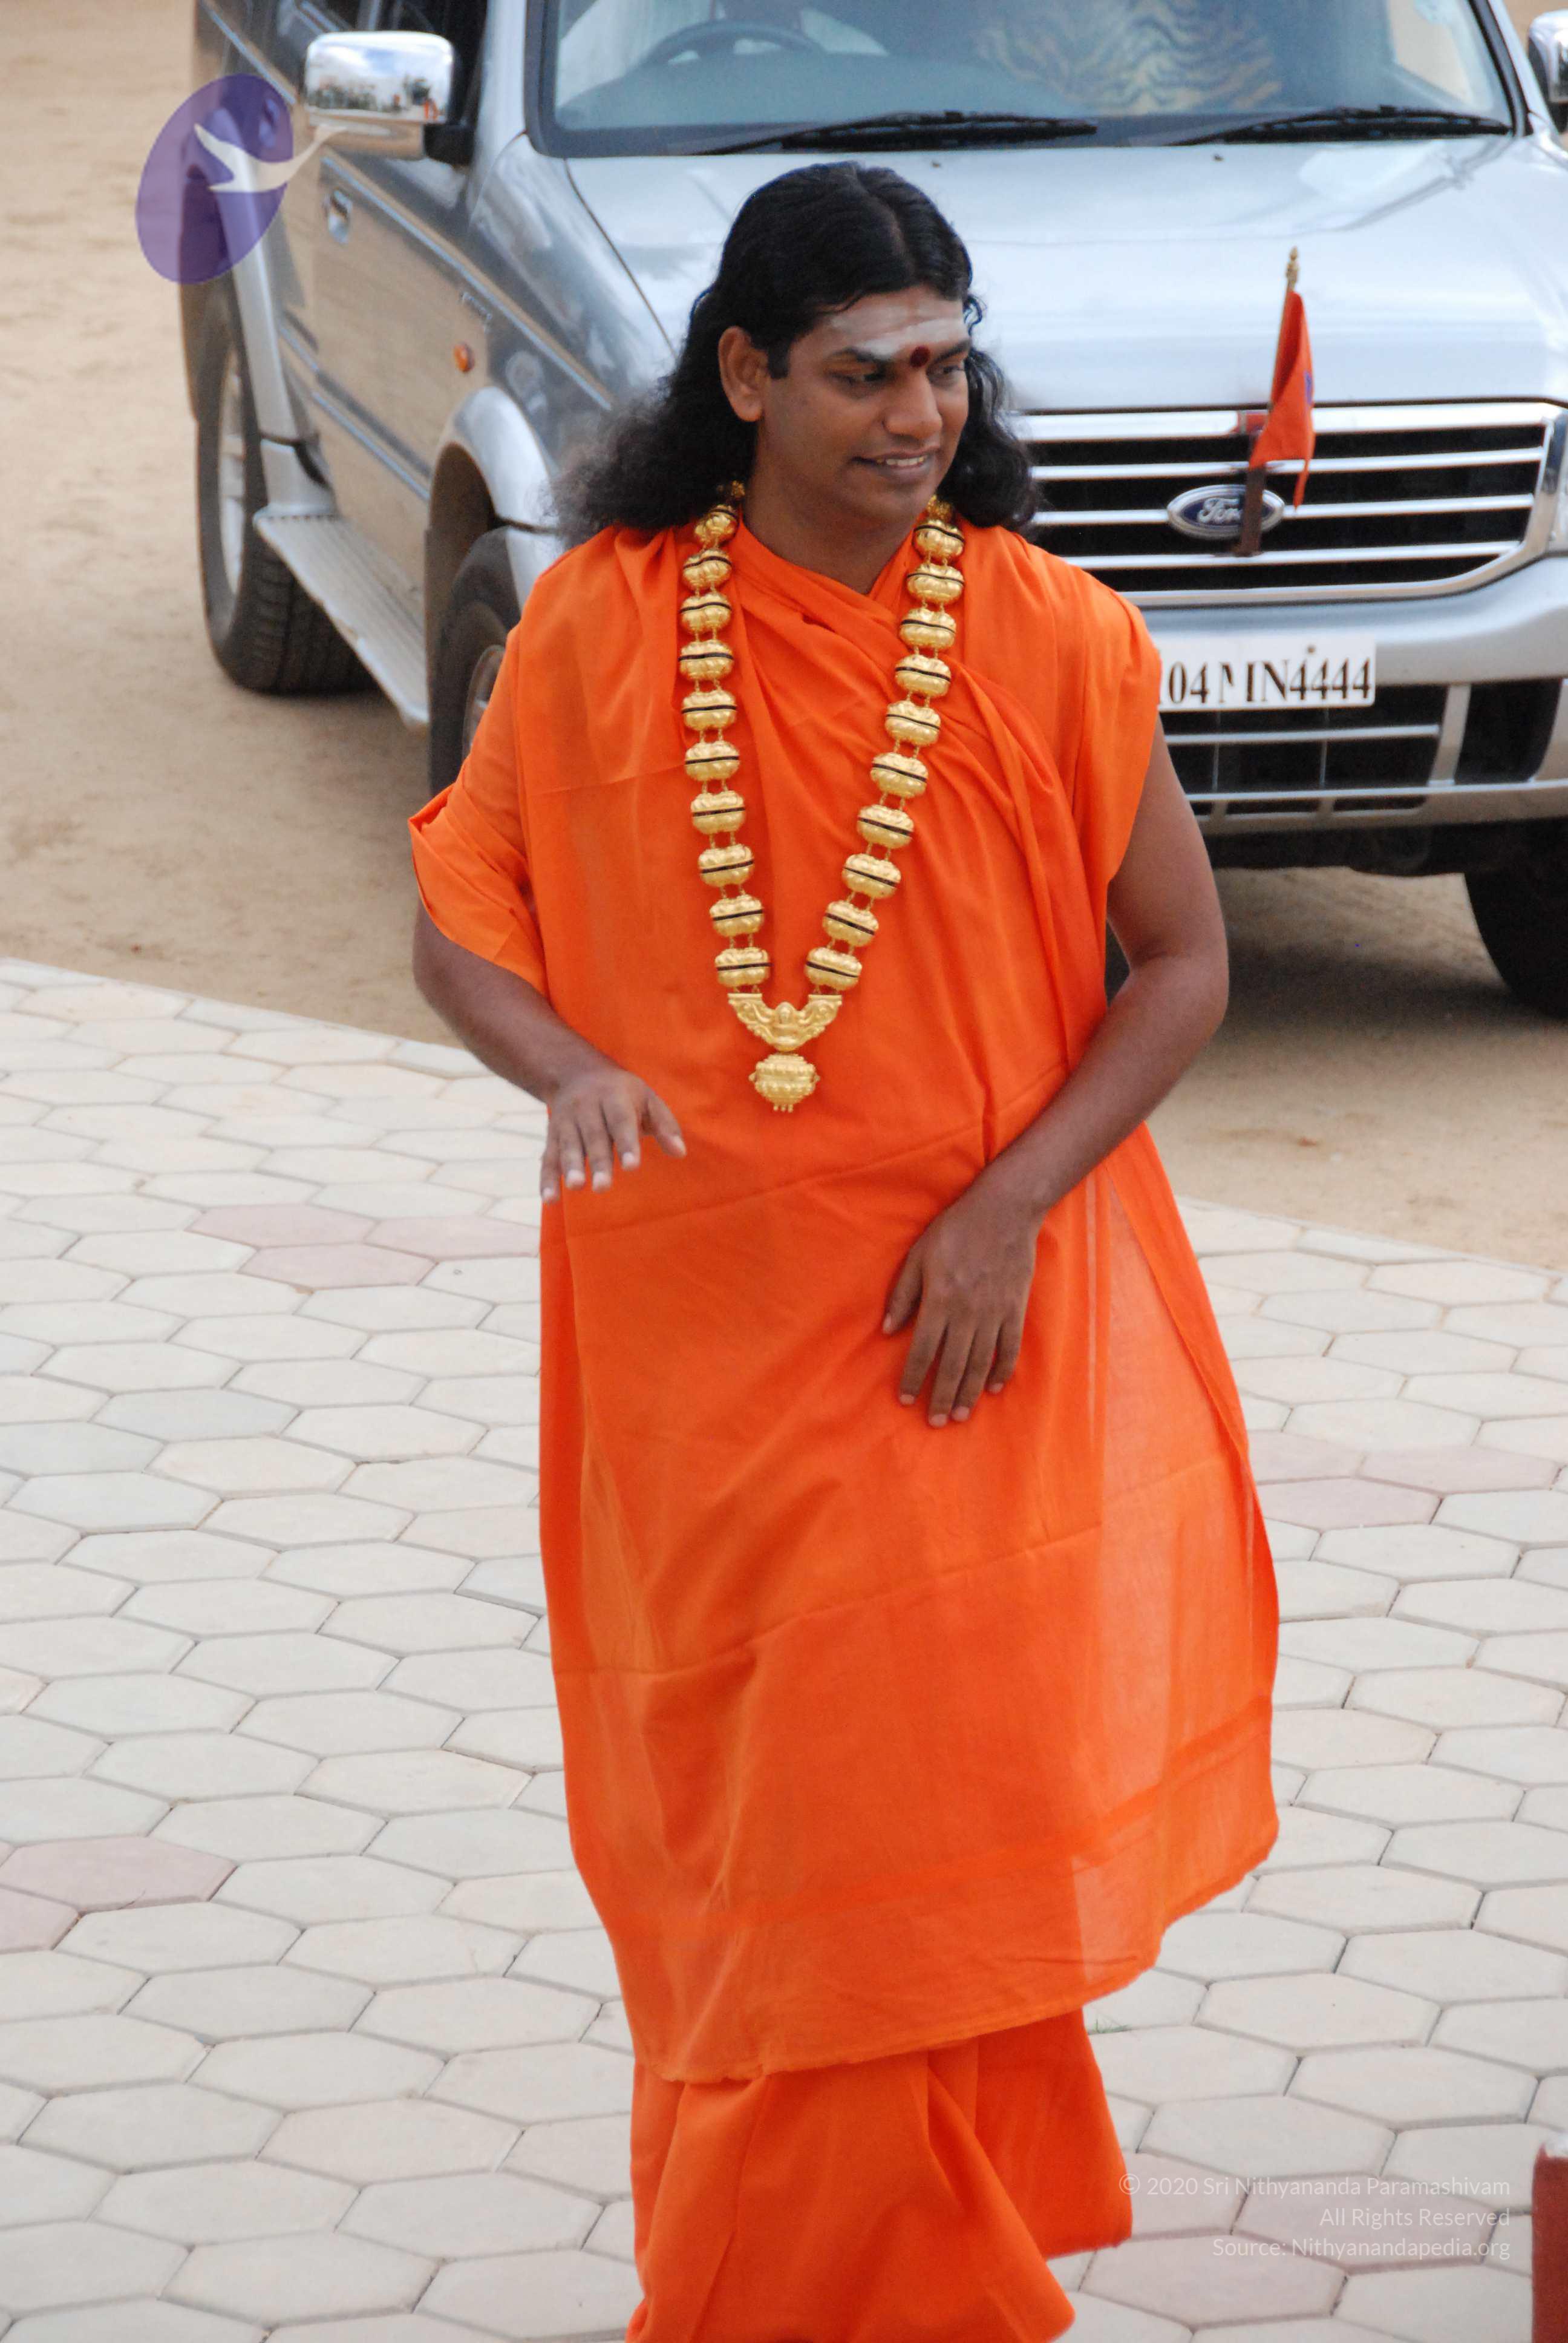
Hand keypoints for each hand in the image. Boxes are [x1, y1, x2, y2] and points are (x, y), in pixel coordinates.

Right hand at [541, 1065, 685, 1201]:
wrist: (575, 1072)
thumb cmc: (622, 1093)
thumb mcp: (646, 1098)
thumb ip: (664, 1125)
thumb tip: (680, 1153)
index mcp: (614, 1097)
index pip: (621, 1121)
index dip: (626, 1143)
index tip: (632, 1167)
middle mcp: (587, 1108)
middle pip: (593, 1136)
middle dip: (598, 1162)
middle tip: (603, 1187)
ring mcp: (566, 1121)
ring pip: (568, 1145)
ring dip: (570, 1167)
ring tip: (576, 1187)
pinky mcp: (552, 1135)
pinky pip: (548, 1157)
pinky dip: (546, 1178)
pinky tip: (549, 1199)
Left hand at [882, 1177, 1039, 1426]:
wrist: (1004, 1210)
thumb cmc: (954, 1230)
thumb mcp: (918, 1256)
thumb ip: (903, 1295)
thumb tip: (886, 1331)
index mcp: (939, 1301)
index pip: (922, 1351)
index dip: (913, 1378)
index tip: (906, 1400)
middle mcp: (967, 1313)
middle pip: (952, 1365)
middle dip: (941, 1396)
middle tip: (934, 1422)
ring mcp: (994, 1313)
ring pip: (980, 1363)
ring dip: (969, 1392)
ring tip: (959, 1415)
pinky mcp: (1015, 1308)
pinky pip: (1009, 1347)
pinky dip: (1002, 1370)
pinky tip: (995, 1388)